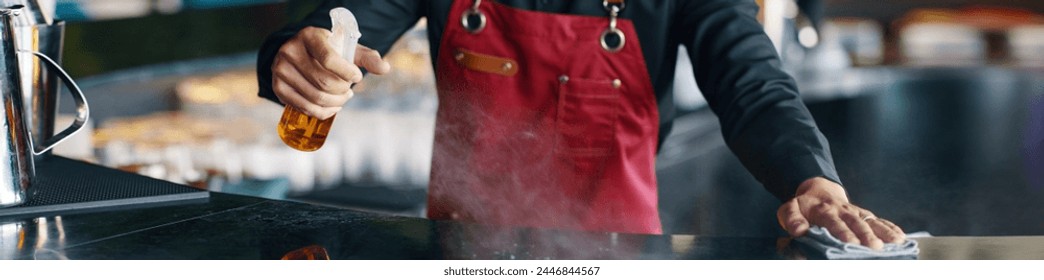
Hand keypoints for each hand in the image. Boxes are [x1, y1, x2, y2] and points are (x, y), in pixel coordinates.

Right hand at [272, 26, 391, 118]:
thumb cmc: (328, 51)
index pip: (330, 60)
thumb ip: (367, 57)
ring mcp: (280, 70)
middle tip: (350, 92)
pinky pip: (305, 108)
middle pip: (324, 82)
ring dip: (336, 103)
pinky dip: (323, 112)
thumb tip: (385, 68)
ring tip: (344, 99)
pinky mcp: (278, 87)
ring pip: (315, 98)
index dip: (348, 73)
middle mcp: (290, 51)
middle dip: (343, 92)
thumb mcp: (347, 49)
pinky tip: (333, 107)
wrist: (299, 53)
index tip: (357, 77)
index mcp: (309, 36)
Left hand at [776, 177, 905, 249]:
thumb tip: (798, 231)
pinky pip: (880, 220)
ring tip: (896, 243)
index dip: (843, 232)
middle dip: (867, 235)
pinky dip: (891, 228)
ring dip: (884, 232)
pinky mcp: (866, 215)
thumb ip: (791, 219)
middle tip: (875, 247)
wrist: (820, 190)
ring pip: (872, 221)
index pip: (834, 223)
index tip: (850, 242)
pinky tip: (902, 238)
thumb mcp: (790, 209)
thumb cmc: (804, 206)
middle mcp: (843, 211)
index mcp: (824, 211)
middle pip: (857, 223)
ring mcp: (857, 213)